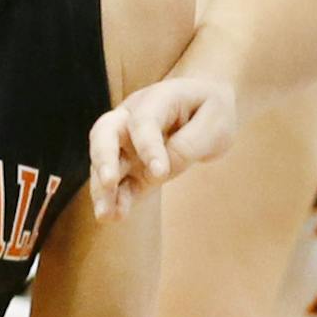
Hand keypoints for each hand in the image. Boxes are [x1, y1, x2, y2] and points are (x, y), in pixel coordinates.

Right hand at [88, 77, 236, 221]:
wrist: (207, 108)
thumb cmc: (211, 109)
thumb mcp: (214, 122)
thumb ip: (188, 145)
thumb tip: (160, 172)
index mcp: (156, 99)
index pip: (143, 122)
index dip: (148, 147)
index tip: (161, 173)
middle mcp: (132, 118)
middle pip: (104, 132)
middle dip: (104, 158)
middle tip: (109, 182)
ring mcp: (128, 143)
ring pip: (104, 162)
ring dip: (102, 187)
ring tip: (106, 214)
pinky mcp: (132, 166)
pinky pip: (119, 182)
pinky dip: (115, 199)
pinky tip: (115, 217)